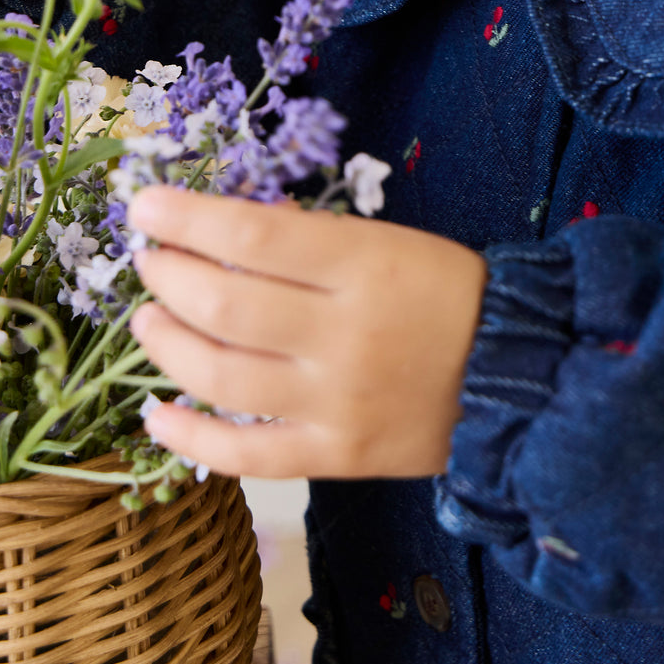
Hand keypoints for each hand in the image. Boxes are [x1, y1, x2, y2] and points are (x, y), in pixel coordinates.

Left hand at [126, 186, 487, 479]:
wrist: (517, 372)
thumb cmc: (447, 292)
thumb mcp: (388, 242)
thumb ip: (311, 240)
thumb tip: (227, 228)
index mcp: (363, 265)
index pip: (253, 235)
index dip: (187, 219)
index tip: (146, 207)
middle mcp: (345, 333)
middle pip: (226, 305)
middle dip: (168, 278)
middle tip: (148, 263)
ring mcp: (337, 401)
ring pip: (222, 377)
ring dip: (166, 345)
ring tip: (146, 321)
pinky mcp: (336, 455)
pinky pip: (246, 454)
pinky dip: (190, 437)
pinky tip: (158, 413)